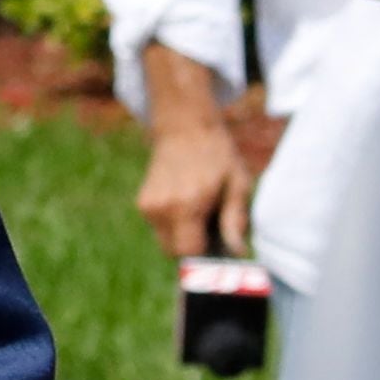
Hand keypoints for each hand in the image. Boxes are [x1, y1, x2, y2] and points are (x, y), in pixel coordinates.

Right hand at [133, 114, 247, 265]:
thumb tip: (237, 252)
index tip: (219, 245)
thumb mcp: (237, 182)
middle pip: (174, 253)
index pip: (189, 253)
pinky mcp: (142, 203)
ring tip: (200, 212)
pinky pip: (160, 230)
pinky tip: (188, 205)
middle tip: (212, 228)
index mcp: (185, 204)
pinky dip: (174, 226)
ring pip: (166, 242)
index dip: (206, 254)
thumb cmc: (216, 154)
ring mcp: (147, 206)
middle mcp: (161, 208)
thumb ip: (235, 219)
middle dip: (194, 248)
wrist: (184, 126)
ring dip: (183, 237)